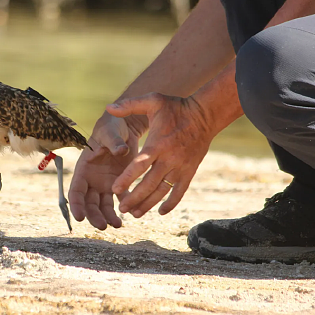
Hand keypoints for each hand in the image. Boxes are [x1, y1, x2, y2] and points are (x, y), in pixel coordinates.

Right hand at [68, 113, 146, 229]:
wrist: (124, 126)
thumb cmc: (112, 126)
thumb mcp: (110, 131)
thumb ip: (113, 142)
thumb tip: (121, 151)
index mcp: (84, 168)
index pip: (76, 190)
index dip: (76, 204)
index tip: (79, 218)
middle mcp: (92, 179)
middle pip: (89, 203)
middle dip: (94, 216)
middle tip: (102, 226)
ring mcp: (106, 182)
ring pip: (103, 205)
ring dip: (108, 216)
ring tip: (117, 225)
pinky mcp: (120, 183)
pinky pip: (121, 199)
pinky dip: (125, 207)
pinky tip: (132, 213)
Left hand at [107, 93, 214, 216]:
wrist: (205, 115)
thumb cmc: (175, 107)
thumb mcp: (152, 101)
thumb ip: (129, 105)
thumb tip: (108, 107)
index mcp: (157, 144)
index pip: (139, 165)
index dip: (127, 178)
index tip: (114, 189)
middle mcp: (169, 158)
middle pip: (149, 183)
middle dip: (134, 198)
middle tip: (121, 209)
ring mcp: (180, 167)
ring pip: (163, 191)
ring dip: (149, 204)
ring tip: (135, 214)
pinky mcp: (189, 172)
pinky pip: (179, 191)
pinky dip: (171, 203)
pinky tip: (160, 212)